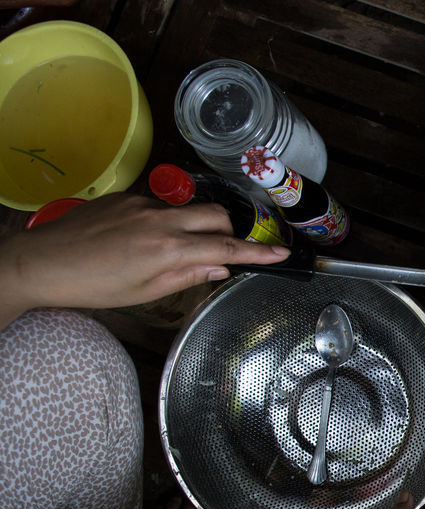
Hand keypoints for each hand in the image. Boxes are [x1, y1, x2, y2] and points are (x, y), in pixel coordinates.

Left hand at [0, 193, 289, 325]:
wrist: (41, 262)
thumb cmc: (91, 286)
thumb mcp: (145, 292)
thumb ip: (187, 276)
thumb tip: (218, 268)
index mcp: (167, 250)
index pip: (225, 247)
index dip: (256, 252)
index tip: (280, 253)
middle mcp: (159, 220)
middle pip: (215, 215)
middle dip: (228, 229)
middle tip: (224, 249)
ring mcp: (141, 204)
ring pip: (187, 209)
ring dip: (193, 226)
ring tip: (171, 250)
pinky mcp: (124, 197)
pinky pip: (159, 206)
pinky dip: (164, 222)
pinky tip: (141, 241)